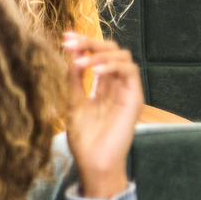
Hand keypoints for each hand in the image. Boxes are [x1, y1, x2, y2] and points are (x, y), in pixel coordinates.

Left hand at [62, 32, 141, 199]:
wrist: (93, 162)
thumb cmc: (84, 137)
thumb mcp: (74, 102)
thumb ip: (74, 78)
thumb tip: (71, 52)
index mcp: (102, 86)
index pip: (97, 56)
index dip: (83, 44)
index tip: (65, 38)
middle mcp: (116, 86)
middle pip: (112, 51)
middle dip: (91, 42)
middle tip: (70, 41)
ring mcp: (127, 91)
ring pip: (123, 57)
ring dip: (101, 53)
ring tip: (82, 61)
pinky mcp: (135, 99)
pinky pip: (131, 72)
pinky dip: (113, 66)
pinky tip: (94, 71)